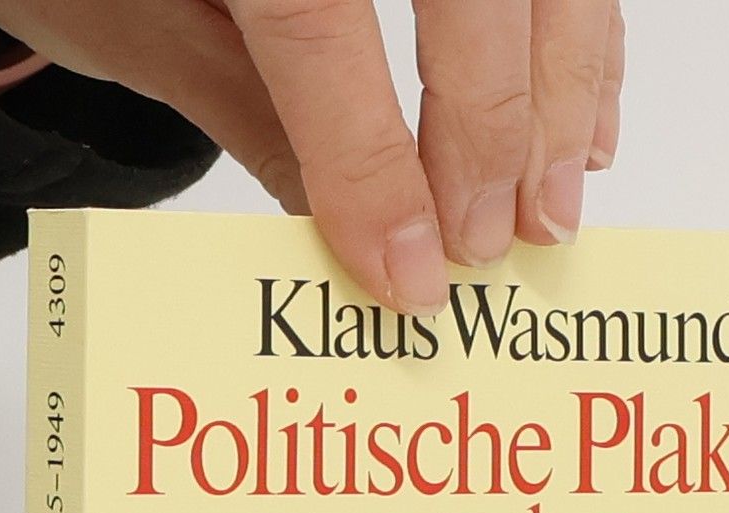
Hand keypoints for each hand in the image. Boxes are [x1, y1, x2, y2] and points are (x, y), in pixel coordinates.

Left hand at [0, 0, 625, 313]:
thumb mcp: (145, 28)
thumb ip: (258, 115)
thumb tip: (366, 236)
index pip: (319, 24)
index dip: (372, 161)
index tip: (408, 273)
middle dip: (490, 130)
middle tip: (483, 247)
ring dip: (562, 91)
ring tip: (550, 208)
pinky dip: (583, 40)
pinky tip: (580, 128)